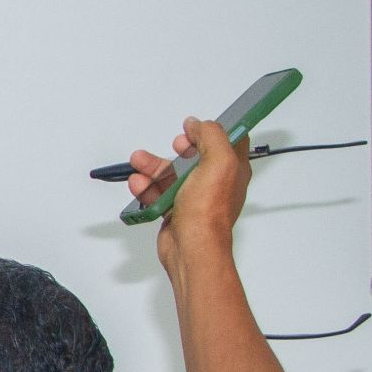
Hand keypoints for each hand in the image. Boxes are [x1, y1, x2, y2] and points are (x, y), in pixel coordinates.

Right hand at [126, 114, 250, 271]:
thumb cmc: (208, 212)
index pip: (229, 142)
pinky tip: (138, 183)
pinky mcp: (175, 209)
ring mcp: (194, 197)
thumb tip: (199, 125)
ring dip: (153, 166)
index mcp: (232, 170)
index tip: (197, 127)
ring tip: (139, 161)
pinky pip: (157, 192)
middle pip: (196, 156)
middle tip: (176, 144)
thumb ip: (211, 136)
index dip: (213, 131)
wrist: (190, 246)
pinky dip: (145, 186)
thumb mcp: (219, 161)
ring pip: (171, 174)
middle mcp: (215, 183)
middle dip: (180, 148)